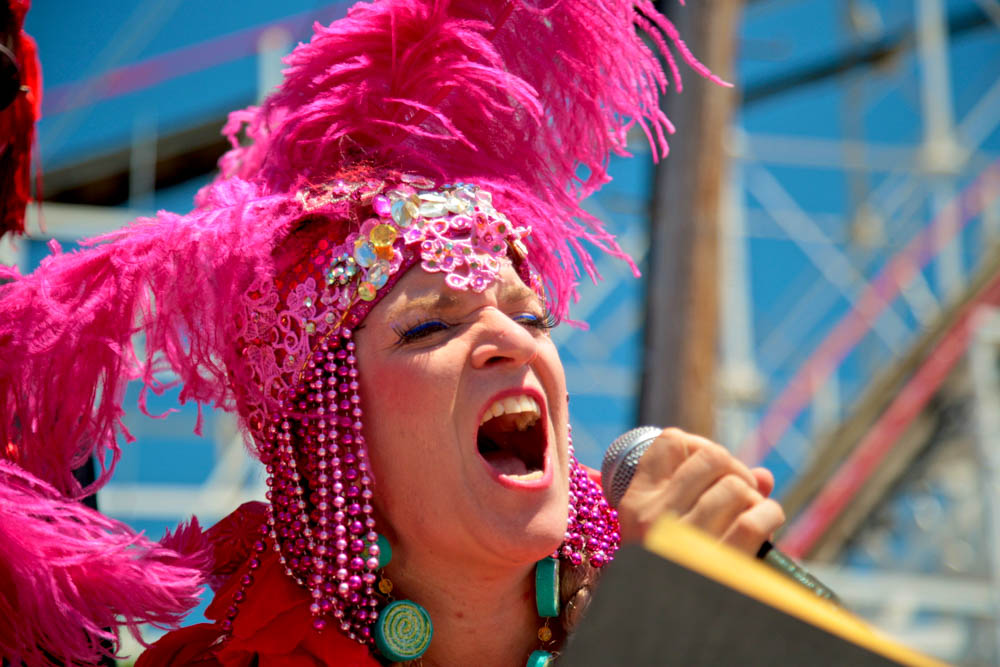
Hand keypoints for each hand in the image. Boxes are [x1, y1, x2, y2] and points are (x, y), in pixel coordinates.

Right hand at [615, 427, 784, 555]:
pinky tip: (768, 525)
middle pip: (711, 457)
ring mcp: (685, 541)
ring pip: (737, 486)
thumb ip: (706, 494)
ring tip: (752, 514)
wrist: (660, 631)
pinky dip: (771, 514)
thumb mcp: (666, 531)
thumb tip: (764, 473)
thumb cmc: (668, 570)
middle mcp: (654, 518)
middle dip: (735, 469)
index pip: (669, 441)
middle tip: (739, 492)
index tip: (709, 467)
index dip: (699, 444)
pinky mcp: (719, 563)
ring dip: (755, 497)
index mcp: (633, 505)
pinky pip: (756, 518)